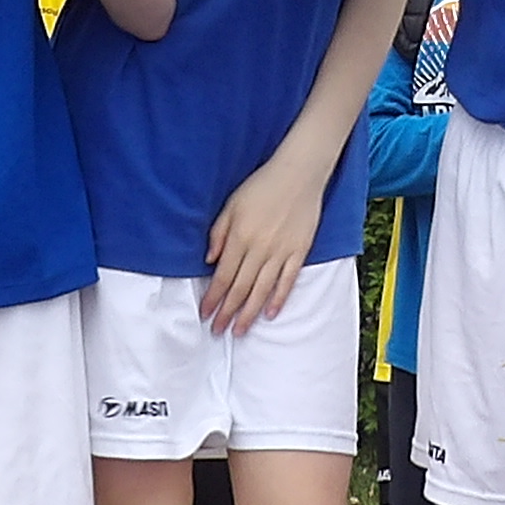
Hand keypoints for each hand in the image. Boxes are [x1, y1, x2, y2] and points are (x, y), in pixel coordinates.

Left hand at [201, 153, 318, 333]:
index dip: (213, 298)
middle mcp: (259, 248)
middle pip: (241, 288)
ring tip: (239, 331)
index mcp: (240, 236)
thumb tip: (209, 261)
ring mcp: (281, 252)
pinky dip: (278, 299)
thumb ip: (218, 233)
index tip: (205, 314)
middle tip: (218, 331)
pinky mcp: (299, 251)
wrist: (299, 173)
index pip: (223, 276)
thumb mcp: (231, 204)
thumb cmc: (261, 186)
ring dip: (249, 313)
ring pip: (262, 290)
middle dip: (227, 312)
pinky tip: (270, 314)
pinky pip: (287, 281)